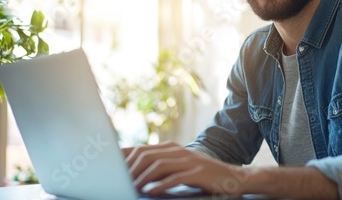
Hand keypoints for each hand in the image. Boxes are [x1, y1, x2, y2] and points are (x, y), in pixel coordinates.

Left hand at [123, 142, 247, 195]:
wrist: (232, 177)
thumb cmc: (202, 175)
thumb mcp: (180, 166)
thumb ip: (161, 166)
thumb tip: (136, 171)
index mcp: (172, 148)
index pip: (142, 149)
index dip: (125, 157)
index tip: (109, 165)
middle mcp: (179, 151)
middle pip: (147, 155)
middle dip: (130, 169)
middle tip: (119, 181)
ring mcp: (189, 160)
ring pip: (159, 165)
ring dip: (143, 178)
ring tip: (130, 187)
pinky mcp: (198, 172)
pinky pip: (176, 177)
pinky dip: (161, 185)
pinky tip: (151, 192)